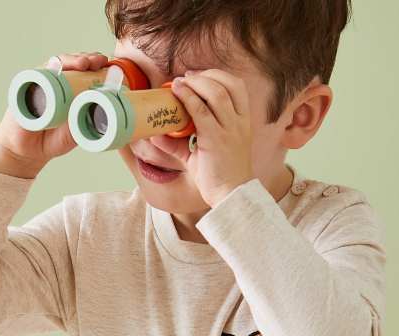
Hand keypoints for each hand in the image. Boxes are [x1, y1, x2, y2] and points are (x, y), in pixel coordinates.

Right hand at [0, 52, 110, 177]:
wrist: (28, 151)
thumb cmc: (53, 140)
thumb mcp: (75, 133)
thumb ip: (84, 122)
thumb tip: (102, 112)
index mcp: (72, 90)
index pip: (86, 71)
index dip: (97, 66)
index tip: (109, 66)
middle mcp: (57, 81)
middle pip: (73, 62)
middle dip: (87, 58)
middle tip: (98, 61)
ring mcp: (41, 81)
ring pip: (56, 63)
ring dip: (71, 60)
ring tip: (83, 63)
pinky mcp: (26, 87)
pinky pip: (36, 74)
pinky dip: (47, 68)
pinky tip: (56, 66)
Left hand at [170, 70, 255, 205]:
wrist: (231, 196)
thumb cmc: (220, 176)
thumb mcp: (202, 154)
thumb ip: (180, 144)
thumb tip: (155, 135)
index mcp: (243, 122)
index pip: (237, 87)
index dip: (218, 76)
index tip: (198, 78)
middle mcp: (239, 122)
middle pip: (227, 84)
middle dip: (205, 75)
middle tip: (186, 79)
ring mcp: (229, 130)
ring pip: (216, 92)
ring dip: (196, 83)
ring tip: (179, 84)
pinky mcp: (216, 139)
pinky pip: (202, 111)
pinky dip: (188, 98)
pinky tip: (176, 92)